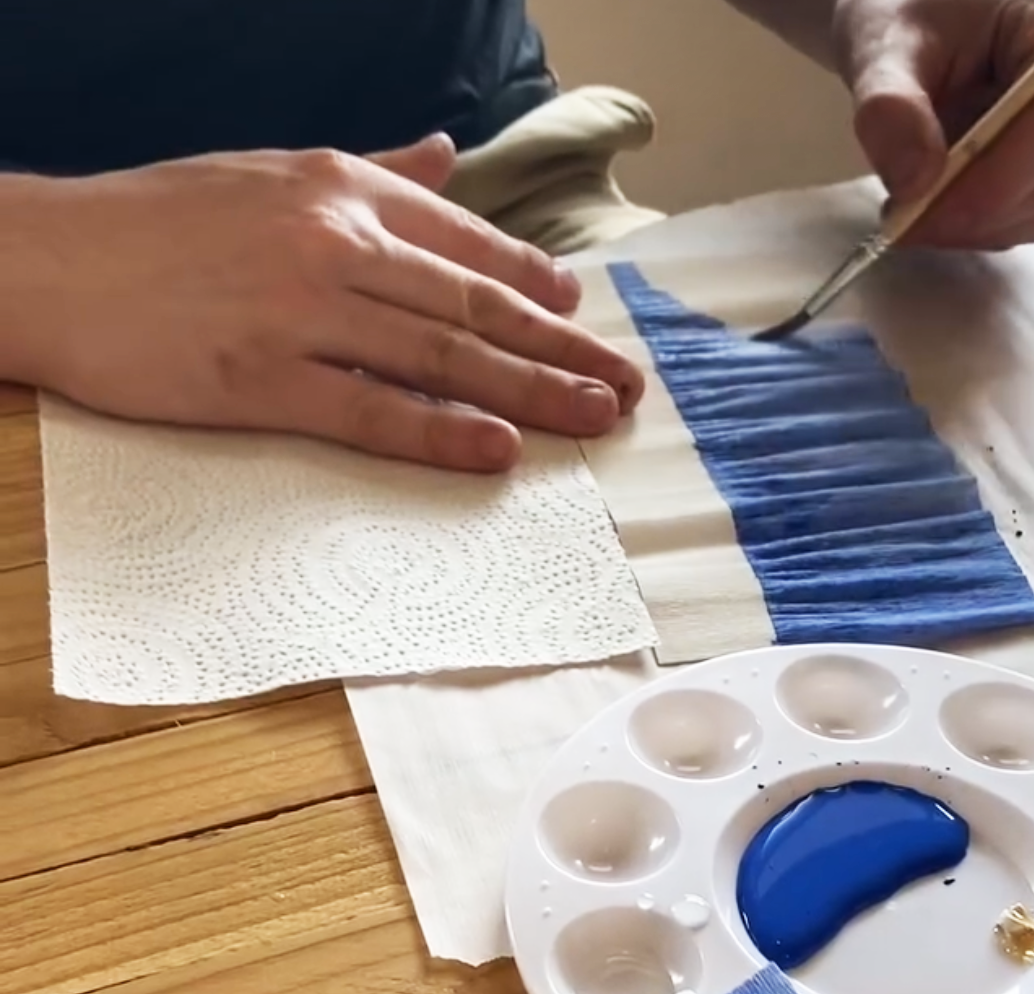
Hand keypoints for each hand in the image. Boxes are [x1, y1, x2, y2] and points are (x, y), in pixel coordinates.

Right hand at [11, 134, 641, 471]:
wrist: (46, 261)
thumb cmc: (158, 220)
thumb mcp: (270, 171)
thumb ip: (371, 169)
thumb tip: (446, 153)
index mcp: (340, 189)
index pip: (464, 238)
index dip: (532, 282)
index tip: (581, 314)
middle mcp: (334, 243)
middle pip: (473, 303)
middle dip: (559, 348)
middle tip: (624, 384)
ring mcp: (301, 312)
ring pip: (441, 355)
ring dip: (529, 390)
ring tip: (593, 416)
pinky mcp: (261, 380)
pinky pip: (371, 409)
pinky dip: (439, 430)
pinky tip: (498, 448)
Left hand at [832, 0, 1033, 249]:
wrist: (906, 27)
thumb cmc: (905, 19)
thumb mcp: (884, 48)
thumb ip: (890, 108)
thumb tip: (914, 184)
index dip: (991, 188)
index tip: (917, 215)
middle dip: (976, 216)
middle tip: (900, 221)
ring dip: (980, 229)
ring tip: (916, 210)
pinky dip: (984, 229)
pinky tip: (938, 210)